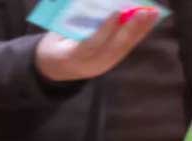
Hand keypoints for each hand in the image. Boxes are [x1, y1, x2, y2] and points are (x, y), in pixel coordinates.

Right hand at [34, 7, 157, 81]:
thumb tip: (98, 5)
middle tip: (143, 11)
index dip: (104, 29)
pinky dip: (138, 34)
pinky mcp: (110, 63)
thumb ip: (74, 23)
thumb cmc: (55, 45)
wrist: (54, 68)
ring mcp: (101, 66)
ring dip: (140, 30)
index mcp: (70, 57)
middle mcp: (88, 66)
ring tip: (152, 14)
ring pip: (123, 48)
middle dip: (130, 29)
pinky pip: (126, 48)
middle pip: (112, 48)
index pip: (90, 45)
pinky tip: (148, 22)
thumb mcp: (56, 35)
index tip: (117, 12)